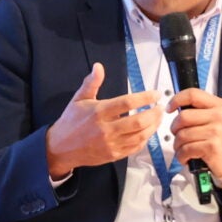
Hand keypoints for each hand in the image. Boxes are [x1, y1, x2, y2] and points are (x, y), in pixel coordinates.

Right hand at [44, 63, 160, 179]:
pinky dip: (145, 139)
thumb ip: (91, 83)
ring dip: (153, 127)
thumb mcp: (79, 99)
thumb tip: (98, 66)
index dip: (144, 98)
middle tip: (161, 107)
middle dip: (154, 113)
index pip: (127, 103)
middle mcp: (106, 129)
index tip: (155, 94)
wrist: (60, 148)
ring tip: (158, 118)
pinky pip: (134, 148)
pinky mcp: (113, 155)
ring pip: (139, 136)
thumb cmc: (71, 121)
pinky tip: (148, 131)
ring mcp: (110, 144)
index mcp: (99, 112)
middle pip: (137, 122)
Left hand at [168, 87, 221, 181]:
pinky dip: (182, 156)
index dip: (176, 99)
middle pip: (183, 117)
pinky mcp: (212, 147)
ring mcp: (216, 131)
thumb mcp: (216, 119)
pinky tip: (187, 158)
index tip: (169, 108)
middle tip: (178, 136)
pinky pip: (186, 149)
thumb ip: (199, 111)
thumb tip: (176, 107)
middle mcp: (218, 116)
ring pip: (182, 135)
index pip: (192, 94)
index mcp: (218, 105)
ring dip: (178, 145)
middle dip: (175, 129)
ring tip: (183, 149)